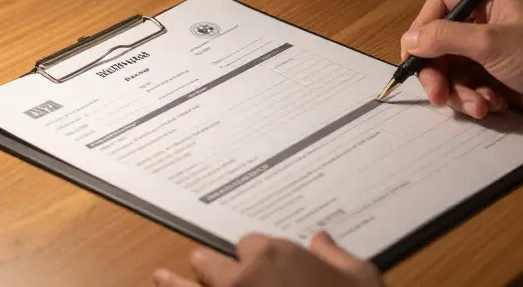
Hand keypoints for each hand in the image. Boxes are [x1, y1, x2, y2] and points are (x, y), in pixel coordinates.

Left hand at [152, 232, 380, 286]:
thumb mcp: (362, 278)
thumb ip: (338, 257)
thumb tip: (324, 240)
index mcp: (276, 255)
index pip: (250, 244)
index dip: (253, 256)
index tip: (257, 264)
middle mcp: (244, 276)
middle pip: (211, 262)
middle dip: (208, 264)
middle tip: (199, 263)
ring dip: (174, 284)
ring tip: (160, 278)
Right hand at [402, 0, 522, 132]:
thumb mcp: (491, 43)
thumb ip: (445, 38)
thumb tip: (409, 39)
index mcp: (490, 1)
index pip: (441, 6)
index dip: (422, 30)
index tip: (412, 57)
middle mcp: (491, 23)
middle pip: (443, 44)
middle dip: (440, 72)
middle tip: (438, 96)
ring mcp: (498, 54)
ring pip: (457, 72)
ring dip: (461, 92)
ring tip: (479, 107)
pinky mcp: (505, 81)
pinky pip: (474, 89)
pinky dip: (478, 101)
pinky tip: (494, 107)